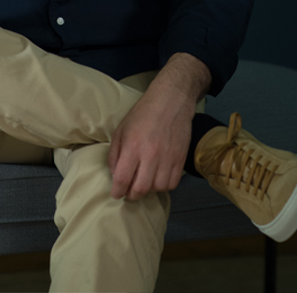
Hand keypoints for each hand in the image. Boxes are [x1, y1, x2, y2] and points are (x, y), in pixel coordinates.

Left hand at [108, 82, 196, 200]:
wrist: (171, 101)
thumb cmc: (142, 114)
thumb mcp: (121, 130)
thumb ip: (115, 155)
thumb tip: (116, 176)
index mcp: (132, 147)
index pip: (122, 179)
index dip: (117, 191)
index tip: (117, 193)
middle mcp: (151, 155)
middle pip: (140, 189)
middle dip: (132, 195)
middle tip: (130, 191)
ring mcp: (168, 157)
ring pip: (158, 188)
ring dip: (150, 189)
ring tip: (146, 181)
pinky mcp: (181, 157)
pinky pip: (173, 183)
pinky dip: (165, 185)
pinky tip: (159, 177)